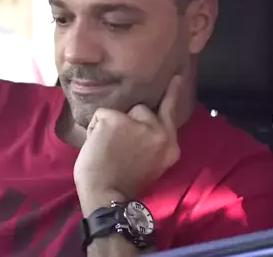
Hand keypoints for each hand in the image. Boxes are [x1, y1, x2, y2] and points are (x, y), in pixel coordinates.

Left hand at [73, 75, 182, 200]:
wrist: (105, 196)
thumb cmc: (123, 182)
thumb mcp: (151, 161)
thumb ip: (152, 140)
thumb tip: (142, 117)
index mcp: (170, 145)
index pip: (172, 112)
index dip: (173, 93)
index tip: (177, 76)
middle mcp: (159, 132)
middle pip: (142, 110)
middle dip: (128, 121)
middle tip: (117, 145)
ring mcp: (138, 124)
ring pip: (121, 111)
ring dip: (110, 126)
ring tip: (107, 149)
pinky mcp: (115, 120)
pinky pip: (101, 114)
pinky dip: (94, 128)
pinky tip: (97, 146)